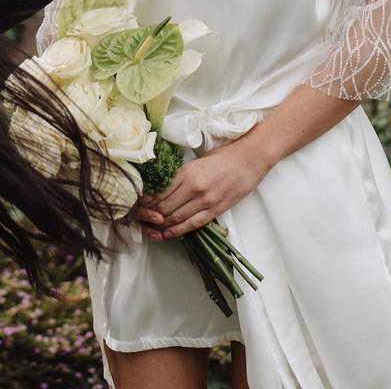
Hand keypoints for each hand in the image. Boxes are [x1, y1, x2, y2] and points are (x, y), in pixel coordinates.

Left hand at [144, 139, 272, 238]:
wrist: (250, 159)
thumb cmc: (224, 156)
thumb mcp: (197, 160)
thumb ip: (182, 174)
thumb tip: (165, 187)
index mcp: (186, 172)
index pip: (159, 192)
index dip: (147, 203)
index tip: (141, 207)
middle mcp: (193, 187)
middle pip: (164, 207)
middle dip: (151, 217)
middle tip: (143, 221)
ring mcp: (205, 200)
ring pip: (177, 218)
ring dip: (162, 226)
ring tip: (153, 230)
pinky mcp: (216, 209)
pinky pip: (193, 224)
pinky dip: (178, 230)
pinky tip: (169, 234)